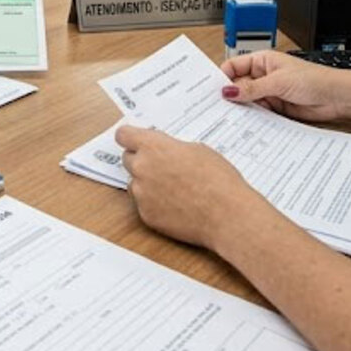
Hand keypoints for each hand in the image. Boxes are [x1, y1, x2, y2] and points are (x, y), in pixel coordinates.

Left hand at [115, 126, 255, 249]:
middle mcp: (141, 169)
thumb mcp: (198, 150)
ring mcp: (142, 194)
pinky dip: (155, 204)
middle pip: (127, 159)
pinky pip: (144, 204)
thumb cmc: (218, 180)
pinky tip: (176, 205)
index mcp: (154, 147)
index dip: (129, 137)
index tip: (132, 140)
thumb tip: (164, 152)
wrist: (227, 215)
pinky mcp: (146, 215)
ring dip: (147, 184)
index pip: (124, 135)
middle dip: (141, 160)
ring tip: (174, 189)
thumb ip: (172, 148)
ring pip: (135, 184)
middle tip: (162, 166)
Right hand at [220, 50, 350, 122]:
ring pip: (247, 101)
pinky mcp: (274, 108)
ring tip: (231, 116)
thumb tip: (229, 91)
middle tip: (218, 106)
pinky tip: (246, 122)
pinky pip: (257, 113)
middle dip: (230, 95)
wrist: (336, 97)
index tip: (214, 90)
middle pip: (238, 85)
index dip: (223, 77)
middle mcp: (263, 76)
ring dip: (241, 108)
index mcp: (262, 61)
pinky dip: (252, 117)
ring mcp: (268, 92)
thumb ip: (251, 88)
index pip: (233, 67)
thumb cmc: (314, 80)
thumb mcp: (278, 82)